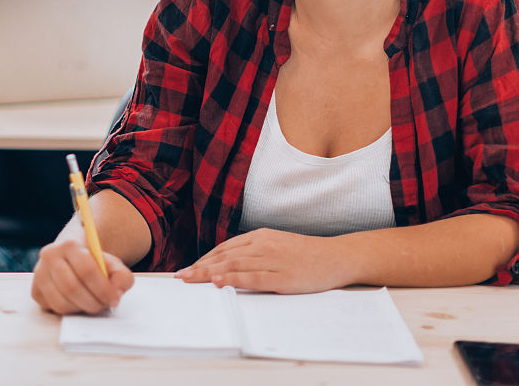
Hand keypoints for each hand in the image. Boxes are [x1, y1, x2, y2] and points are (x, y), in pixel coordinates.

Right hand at [31, 239, 133, 314]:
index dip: (103, 288)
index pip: (86, 269)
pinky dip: (70, 311)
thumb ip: (122, 277)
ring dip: (82, 308)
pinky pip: (54, 308)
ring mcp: (40, 274)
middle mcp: (50, 256)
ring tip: (93, 304)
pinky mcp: (36, 291)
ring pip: (61, 301)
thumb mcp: (113, 266)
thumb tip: (115, 291)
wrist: (75, 263)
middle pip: (71, 287)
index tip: (114, 299)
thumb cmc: (95, 266)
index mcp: (69, 245)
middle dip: (92, 302)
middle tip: (104, 305)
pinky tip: (78, 304)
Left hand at [175, 229, 352, 293]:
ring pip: (235, 266)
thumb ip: (254, 252)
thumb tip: (228, 264)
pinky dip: (235, 280)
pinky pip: (254, 278)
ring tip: (191, 279)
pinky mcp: (283, 275)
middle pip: (225, 257)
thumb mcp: (276, 245)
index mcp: (259, 236)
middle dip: (200, 267)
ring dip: (210, 273)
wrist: (337, 256)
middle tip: (181, 277)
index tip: (188, 269)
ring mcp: (273, 260)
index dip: (204, 259)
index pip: (224, 248)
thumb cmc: (305, 254)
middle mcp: (263, 245)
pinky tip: (220, 283)